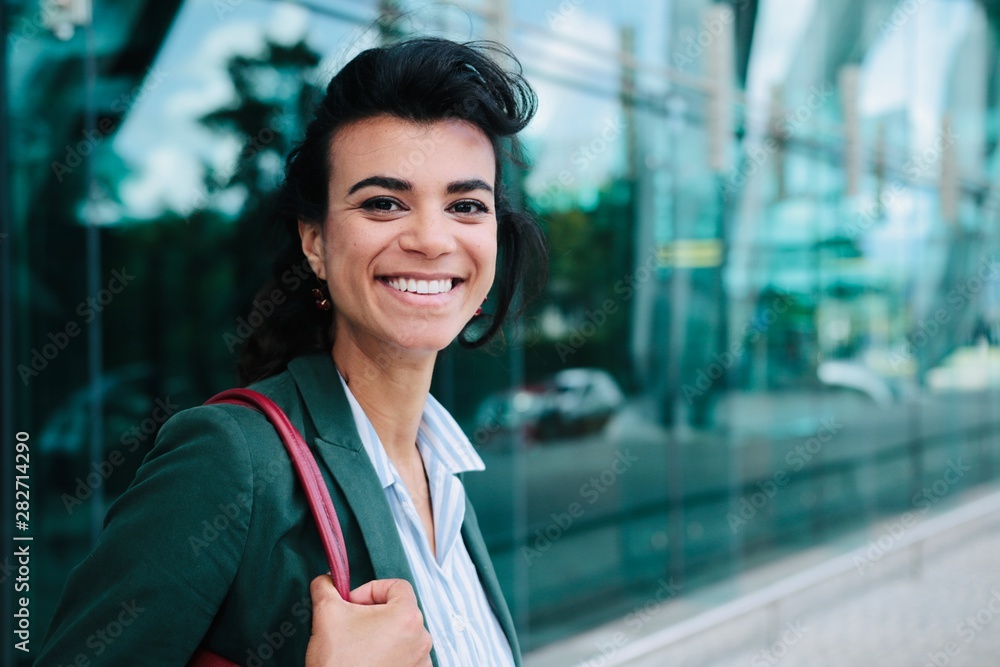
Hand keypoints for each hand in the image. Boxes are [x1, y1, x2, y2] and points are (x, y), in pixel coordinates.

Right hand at [305, 575, 432, 666]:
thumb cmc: (338, 661)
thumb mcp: (326, 613)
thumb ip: (326, 587)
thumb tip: (326, 580)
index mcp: (408, 616)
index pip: (396, 586)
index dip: (370, 590)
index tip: (352, 604)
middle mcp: (422, 638)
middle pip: (399, 610)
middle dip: (373, 612)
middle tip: (351, 624)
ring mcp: (421, 661)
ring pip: (401, 633)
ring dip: (381, 633)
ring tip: (358, 645)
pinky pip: (405, 655)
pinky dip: (388, 654)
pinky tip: (367, 661)